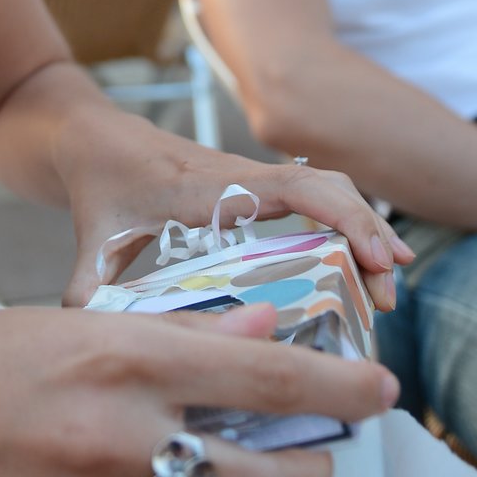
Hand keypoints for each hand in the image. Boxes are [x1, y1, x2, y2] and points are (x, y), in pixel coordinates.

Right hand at [0, 301, 399, 476]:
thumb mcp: (71, 322)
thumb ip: (176, 334)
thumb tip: (262, 330)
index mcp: (121, 357)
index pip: (264, 374)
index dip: (336, 384)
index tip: (381, 389)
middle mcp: (123, 438)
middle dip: (311, 470)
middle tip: (314, 451)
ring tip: (225, 458)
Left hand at [60, 145, 413, 313]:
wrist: (97, 138)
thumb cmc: (100, 184)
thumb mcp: (94, 239)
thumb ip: (89, 290)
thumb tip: (87, 338)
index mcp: (211, 187)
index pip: (294, 188)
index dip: (343, 217)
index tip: (375, 259)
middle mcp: (242, 177)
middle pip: (327, 187)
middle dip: (368, 233)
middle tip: (389, 294)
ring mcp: (253, 180)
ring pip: (327, 190)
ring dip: (364, 229)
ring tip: (388, 285)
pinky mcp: (255, 189)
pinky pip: (315, 196)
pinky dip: (346, 223)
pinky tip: (364, 266)